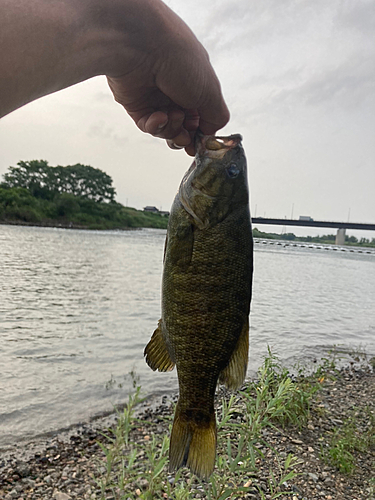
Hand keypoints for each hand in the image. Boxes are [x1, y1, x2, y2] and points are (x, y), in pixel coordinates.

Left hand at [106, 1, 228, 155]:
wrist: (141, 46)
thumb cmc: (180, 59)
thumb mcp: (211, 92)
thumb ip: (216, 117)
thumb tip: (211, 134)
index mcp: (196, 82)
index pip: (202, 115)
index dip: (203, 132)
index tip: (203, 144)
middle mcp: (176, 89)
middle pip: (184, 127)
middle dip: (187, 135)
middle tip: (187, 137)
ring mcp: (155, 97)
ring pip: (166, 129)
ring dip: (172, 129)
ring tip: (173, 116)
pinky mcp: (136, 104)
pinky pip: (148, 126)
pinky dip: (155, 126)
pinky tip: (158, 116)